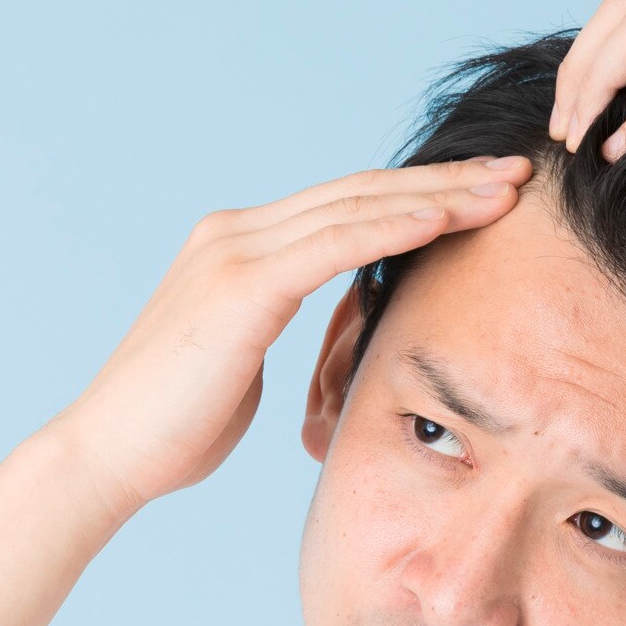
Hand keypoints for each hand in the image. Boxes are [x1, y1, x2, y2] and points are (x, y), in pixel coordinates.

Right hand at [52, 154, 534, 515]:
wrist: (108, 454)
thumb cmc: (173, 429)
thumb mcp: (238, 365)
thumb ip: (274, 332)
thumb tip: (317, 340)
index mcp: (236, 247)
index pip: (344, 206)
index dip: (417, 194)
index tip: (482, 193)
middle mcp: (234, 233)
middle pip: (359, 191)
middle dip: (443, 179)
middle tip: (517, 171)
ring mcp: (234, 250)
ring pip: (357, 206)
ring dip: (438, 195)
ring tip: (506, 189)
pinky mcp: (242, 285)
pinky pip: (337, 244)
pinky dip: (398, 227)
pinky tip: (449, 219)